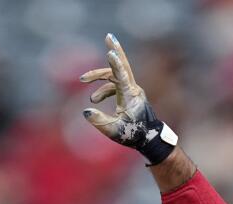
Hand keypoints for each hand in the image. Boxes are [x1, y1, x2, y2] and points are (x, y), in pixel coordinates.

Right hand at [79, 33, 177, 163]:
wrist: (149, 139)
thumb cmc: (134, 135)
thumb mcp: (114, 131)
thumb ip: (99, 121)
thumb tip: (85, 110)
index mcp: (130, 96)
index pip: (122, 76)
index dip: (115, 64)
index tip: (110, 52)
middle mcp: (133, 89)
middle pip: (123, 65)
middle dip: (115, 50)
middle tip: (109, 36)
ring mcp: (132, 90)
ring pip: (114, 75)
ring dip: (99, 76)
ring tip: (83, 80)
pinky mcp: (130, 94)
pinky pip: (114, 84)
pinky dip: (104, 90)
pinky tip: (94, 100)